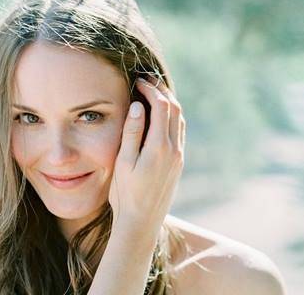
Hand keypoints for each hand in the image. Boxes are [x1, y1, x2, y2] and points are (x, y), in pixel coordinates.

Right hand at [108, 76, 184, 241]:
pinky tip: (159, 115)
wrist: (141, 223)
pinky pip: (180, 131)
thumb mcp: (123, 163)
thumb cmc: (125, 194)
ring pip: (180, 119)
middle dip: (162, 90)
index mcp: (159, 147)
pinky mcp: (178, 163)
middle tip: (146, 80)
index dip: (151, 89)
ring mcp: (179, 156)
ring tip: (152, 93)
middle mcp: (174, 150)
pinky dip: (172, 116)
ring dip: (169, 102)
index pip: (161, 106)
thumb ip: (131, 133)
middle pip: (175, 109)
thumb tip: (137, 105)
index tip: (137, 81)